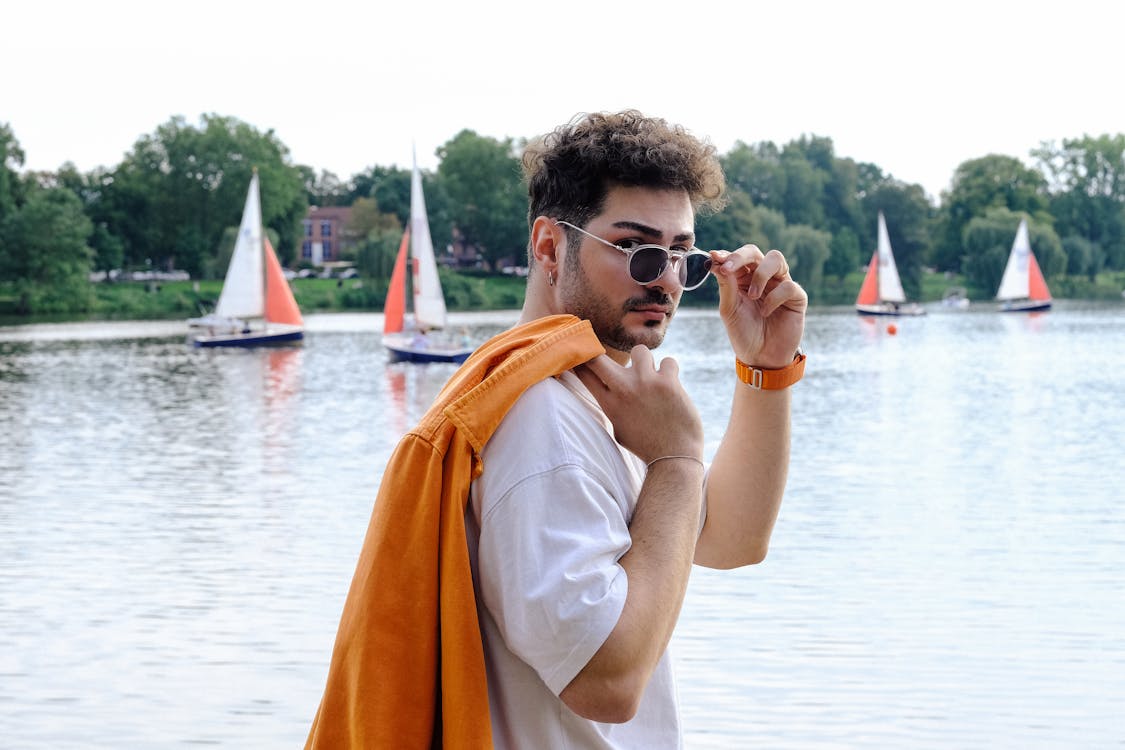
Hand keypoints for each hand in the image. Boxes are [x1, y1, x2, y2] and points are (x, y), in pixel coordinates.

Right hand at [573, 346, 702, 463]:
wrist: (674, 458)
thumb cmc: (646, 444)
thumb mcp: (618, 427)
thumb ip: (613, 406)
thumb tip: (608, 388)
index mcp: (609, 403)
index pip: (584, 373)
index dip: (580, 361)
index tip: (582, 355)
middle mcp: (623, 390)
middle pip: (597, 358)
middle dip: (601, 353)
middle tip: (614, 358)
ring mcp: (645, 383)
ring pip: (639, 350)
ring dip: (646, 362)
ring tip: (652, 377)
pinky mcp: (668, 382)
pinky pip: (668, 362)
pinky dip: (670, 372)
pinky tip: (671, 386)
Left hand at [710, 245, 806, 367]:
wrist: (761, 358)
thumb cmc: (743, 333)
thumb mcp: (729, 309)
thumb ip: (725, 285)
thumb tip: (715, 260)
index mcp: (743, 278)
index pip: (736, 257)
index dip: (726, 254)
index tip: (714, 257)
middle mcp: (762, 277)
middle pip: (754, 252)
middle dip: (740, 257)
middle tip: (727, 268)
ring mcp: (780, 284)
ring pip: (775, 259)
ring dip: (760, 274)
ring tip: (752, 295)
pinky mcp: (796, 297)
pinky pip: (788, 286)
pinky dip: (774, 298)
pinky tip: (766, 312)